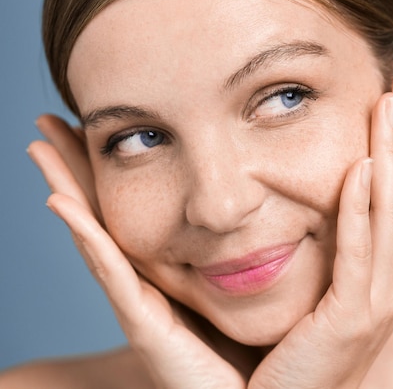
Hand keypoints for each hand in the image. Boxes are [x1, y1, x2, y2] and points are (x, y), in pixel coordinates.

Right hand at [28, 115, 252, 388]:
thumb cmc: (256, 347)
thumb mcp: (257, 283)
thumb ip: (256, 247)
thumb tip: (274, 205)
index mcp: (171, 270)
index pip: (135, 208)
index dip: (111, 170)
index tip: (93, 124)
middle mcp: (147, 282)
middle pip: (105, 212)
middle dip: (76, 168)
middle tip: (49, 122)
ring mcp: (140, 301)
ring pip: (95, 234)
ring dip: (67, 188)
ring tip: (42, 145)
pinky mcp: (146, 323)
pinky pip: (112, 273)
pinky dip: (88, 239)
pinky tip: (63, 204)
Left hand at [248, 61, 392, 388]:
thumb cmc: (299, 346)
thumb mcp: (325, 284)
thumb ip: (335, 242)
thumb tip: (331, 191)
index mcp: (389, 267)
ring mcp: (379, 300)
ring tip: (390, 97)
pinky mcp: (351, 319)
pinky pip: (359, 254)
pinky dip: (363, 210)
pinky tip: (362, 166)